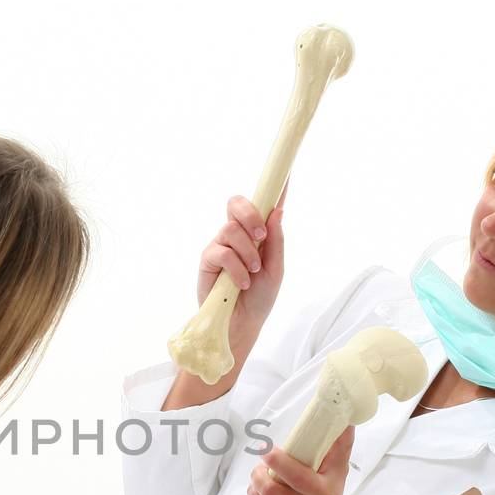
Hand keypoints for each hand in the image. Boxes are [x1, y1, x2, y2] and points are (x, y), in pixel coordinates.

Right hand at [196, 179, 288, 349]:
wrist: (242, 322)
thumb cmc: (260, 297)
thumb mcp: (276, 269)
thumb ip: (276, 241)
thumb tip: (277, 212)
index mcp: (257, 233)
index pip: (264, 205)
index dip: (273, 187)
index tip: (286, 173)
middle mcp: (238, 234)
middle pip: (236, 203)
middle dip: (250, 215)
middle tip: (261, 236)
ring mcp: (221, 244)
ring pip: (230, 229)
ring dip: (247, 252)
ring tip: (253, 272)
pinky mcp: (208, 259)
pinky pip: (221, 251)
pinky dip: (236, 267)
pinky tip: (242, 282)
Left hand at [245, 422, 352, 494]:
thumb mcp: (333, 472)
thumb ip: (336, 448)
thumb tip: (344, 420)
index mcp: (336, 477)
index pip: (340, 451)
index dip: (335, 436)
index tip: (327, 420)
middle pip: (296, 476)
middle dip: (275, 460)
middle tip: (265, 452)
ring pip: (273, 493)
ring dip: (258, 479)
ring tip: (257, 473)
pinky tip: (256, 490)